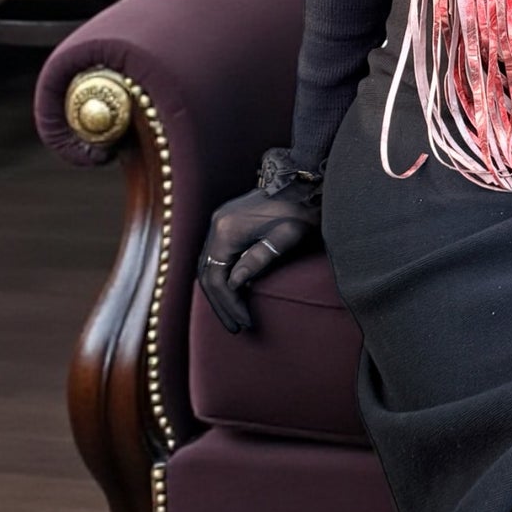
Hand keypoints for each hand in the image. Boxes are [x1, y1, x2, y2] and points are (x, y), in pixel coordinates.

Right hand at [197, 180, 320, 333]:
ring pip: (209, 266)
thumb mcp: (284, 237)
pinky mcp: (227, 222)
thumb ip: (257, 260)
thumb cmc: (299, 210)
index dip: (230, 304)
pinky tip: (236, 292)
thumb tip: (234, 285)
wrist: (304, 184)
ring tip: (235, 315)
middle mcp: (217, 224)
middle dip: (221, 303)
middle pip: (207, 274)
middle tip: (236, 327)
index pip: (218, 278)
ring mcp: (220, 222)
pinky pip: (217, 257)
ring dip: (220, 292)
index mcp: (226, 228)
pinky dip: (223, 277)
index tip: (244, 322)